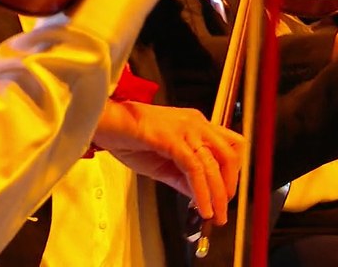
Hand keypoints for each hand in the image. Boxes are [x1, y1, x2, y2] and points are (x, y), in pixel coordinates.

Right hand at [91, 101, 243, 225]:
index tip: (225, 195)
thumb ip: (182, 178)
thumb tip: (199, 197)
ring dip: (218, 194)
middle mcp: (196, 123)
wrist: (106, 122)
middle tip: (223, 209)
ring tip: (215, 215)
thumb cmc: (128, 137)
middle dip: (230, 185)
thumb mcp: (162, 163)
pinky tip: (201, 208)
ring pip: (214, 164)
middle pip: (230, 154)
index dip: (232, 173)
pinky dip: (201, 191)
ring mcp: (186, 130)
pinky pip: (194, 169)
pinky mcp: (173, 139)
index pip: (229, 146)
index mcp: (196, 125)